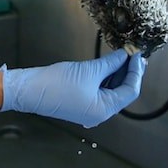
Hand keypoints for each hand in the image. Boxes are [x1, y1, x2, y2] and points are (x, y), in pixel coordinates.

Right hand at [0, 49, 145, 127]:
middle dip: (128, 72)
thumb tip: (124, 56)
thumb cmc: (57, 84)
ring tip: (122, 56)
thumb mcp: (88, 71)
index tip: (137, 54)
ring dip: (116, 73)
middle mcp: (99, 113)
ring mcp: (89, 108)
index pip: (130, 91)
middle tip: (133, 54)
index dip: (136, 71)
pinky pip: (99, 89)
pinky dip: (105, 77)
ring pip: (110, 90)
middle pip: (122, 91)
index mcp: (104, 110)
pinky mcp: (80, 101)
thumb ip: (110, 63)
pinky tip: (107, 64)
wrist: (30, 89)